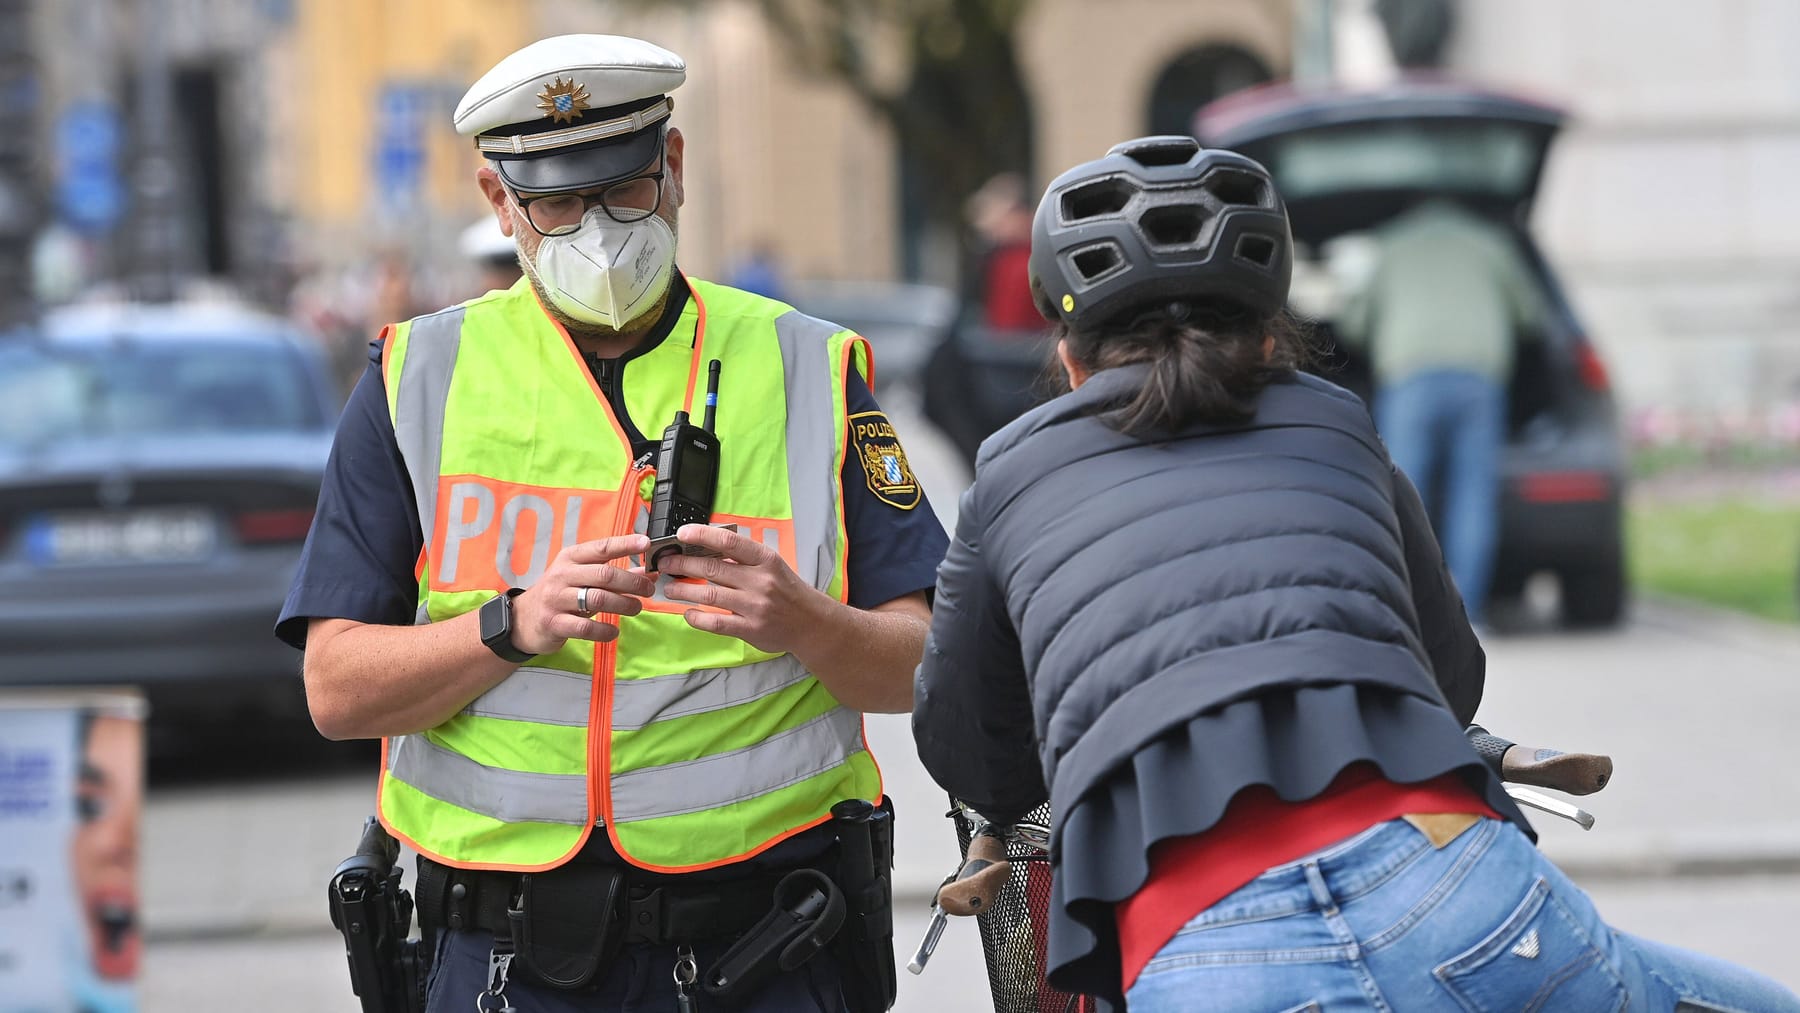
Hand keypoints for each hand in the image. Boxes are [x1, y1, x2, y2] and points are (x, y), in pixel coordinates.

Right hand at [511, 534, 654, 655]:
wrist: (523, 619)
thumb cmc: (559, 594)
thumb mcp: (582, 578)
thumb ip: (614, 575)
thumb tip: (647, 573)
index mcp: (570, 558)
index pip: (601, 547)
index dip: (625, 545)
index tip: (646, 543)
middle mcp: (562, 575)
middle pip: (604, 575)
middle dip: (632, 582)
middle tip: (648, 589)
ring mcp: (556, 599)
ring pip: (598, 599)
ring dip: (623, 604)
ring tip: (635, 608)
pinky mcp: (554, 623)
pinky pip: (585, 627)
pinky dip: (604, 630)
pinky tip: (613, 631)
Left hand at [657, 524, 825, 653]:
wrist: (811, 623)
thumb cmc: (786, 590)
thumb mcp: (771, 566)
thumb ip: (743, 558)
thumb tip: (704, 547)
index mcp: (765, 560)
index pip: (729, 542)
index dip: (702, 534)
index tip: (681, 533)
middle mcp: (760, 581)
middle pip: (712, 568)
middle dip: (682, 564)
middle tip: (665, 563)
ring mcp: (754, 606)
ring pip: (709, 595)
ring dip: (683, 591)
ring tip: (669, 589)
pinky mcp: (750, 629)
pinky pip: (716, 622)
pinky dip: (697, 618)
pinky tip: (688, 613)